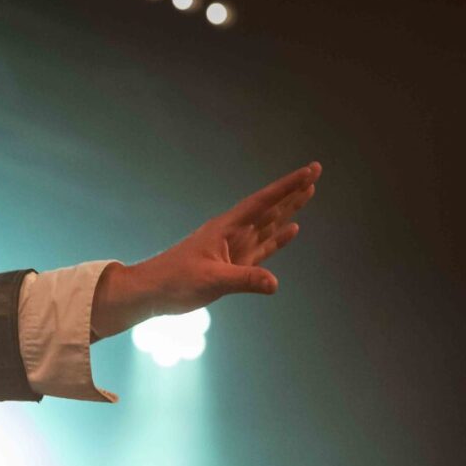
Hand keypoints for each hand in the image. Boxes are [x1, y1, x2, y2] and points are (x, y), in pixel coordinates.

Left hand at [91, 162, 321, 340]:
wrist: (150, 293)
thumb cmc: (174, 281)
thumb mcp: (211, 280)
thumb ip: (244, 279)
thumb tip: (275, 283)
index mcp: (225, 228)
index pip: (262, 202)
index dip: (287, 187)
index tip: (309, 171)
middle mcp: (231, 233)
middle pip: (268, 208)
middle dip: (291, 192)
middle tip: (315, 174)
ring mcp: (232, 248)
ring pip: (267, 225)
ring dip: (287, 211)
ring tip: (308, 194)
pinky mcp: (231, 265)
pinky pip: (260, 248)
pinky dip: (277, 239)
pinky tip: (291, 229)